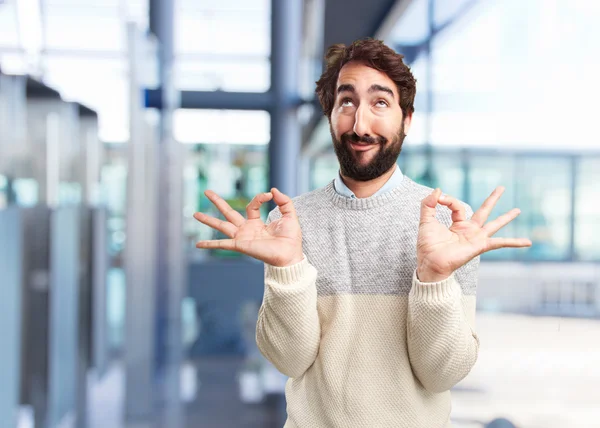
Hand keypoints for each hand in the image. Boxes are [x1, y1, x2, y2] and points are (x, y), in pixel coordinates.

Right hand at [194, 188, 303, 266]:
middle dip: (217, 202)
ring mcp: (241, 237)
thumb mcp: (290, 215)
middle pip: (229, 213)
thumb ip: (284, 201)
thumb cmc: (291, 239)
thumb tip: (273, 190)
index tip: (269, 195)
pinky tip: (197, 244)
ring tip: (195, 213)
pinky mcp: (240, 245)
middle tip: (207, 192)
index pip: (252, 205)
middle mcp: (247, 229)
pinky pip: (222, 244)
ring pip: (221, 225)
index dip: (259, 197)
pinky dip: (209, 244)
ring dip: (208, 220)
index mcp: (257, 223)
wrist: (289, 255)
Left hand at [416, 186, 531, 282]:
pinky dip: (514, 242)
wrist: (430, 262)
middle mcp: (469, 230)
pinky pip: (500, 243)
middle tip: (501, 188)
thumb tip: (438, 190)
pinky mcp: (480, 246)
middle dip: (492, 199)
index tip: (439, 199)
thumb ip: (428, 204)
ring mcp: (476, 238)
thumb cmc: (427, 245)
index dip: (448, 200)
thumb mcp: (426, 221)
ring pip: (494, 224)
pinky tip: (528, 242)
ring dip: (506, 217)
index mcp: (457, 224)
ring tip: (518, 210)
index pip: (457, 206)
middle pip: (483, 211)